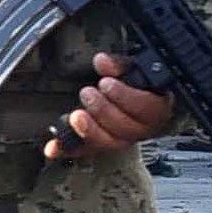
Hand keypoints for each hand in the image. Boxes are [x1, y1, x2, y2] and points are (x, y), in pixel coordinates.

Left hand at [48, 53, 174, 160]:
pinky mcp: (103, 146)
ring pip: (110, 143)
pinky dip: (69, 149)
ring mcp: (123, 140)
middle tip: (89, 94)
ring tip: (76, 116)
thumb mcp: (135, 69)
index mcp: (158, 107)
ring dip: (90, 131)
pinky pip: (87, 151)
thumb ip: (120, 65)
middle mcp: (144, 128)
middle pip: (127, 128)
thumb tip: (102, 61)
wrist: (137, 99)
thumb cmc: (141, 84)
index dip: (125, 97)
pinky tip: (53, 148)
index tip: (106, 83)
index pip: (148, 108)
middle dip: (104, 111)